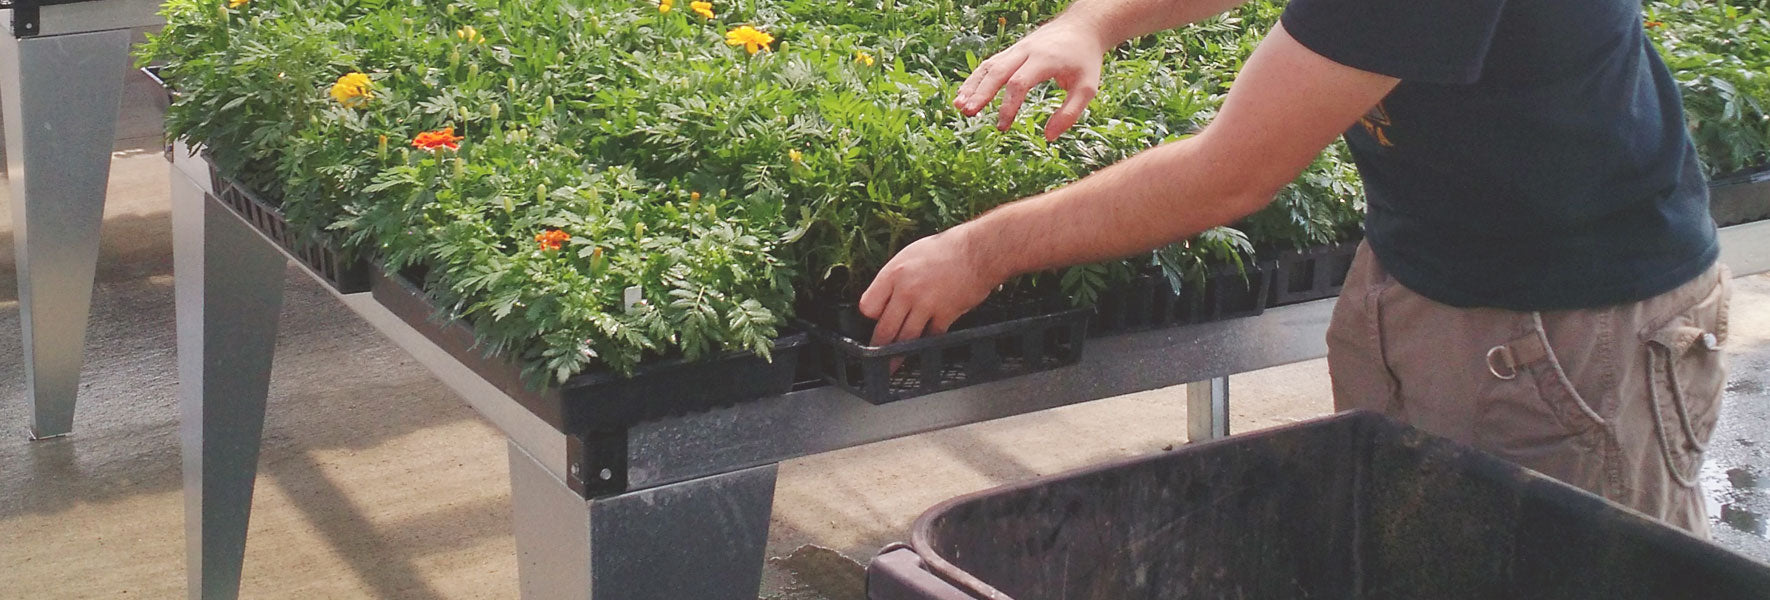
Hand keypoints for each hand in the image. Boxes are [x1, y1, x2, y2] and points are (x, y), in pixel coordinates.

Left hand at [859, 226, 1001, 346]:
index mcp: (893, 273)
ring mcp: (925, 305)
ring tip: (891, 366)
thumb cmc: (946, 249)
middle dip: (878, 346)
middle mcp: (906, 291)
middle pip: (884, 328)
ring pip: (905, 339)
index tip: (876, 320)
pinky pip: (930, 338)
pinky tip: (922, 350)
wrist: (978, 251)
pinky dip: (926, 346)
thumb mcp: (910, 255)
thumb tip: (887, 297)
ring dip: (898, 356)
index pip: (869, 306)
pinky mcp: (945, 316)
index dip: (871, 316)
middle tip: (874, 356)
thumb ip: (895, 277)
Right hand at [954, 21, 1108, 140]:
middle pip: (997, 71)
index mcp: (1045, 59)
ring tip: (958, 106)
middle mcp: (1026, 51)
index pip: (1019, 83)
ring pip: (989, 65)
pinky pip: (990, 63)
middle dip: (980, 93)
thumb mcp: (1087, 88)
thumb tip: (1049, 137)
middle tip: (967, 113)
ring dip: (972, 85)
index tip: (1002, 127)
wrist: (1082, 27)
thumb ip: (1070, 113)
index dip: (1007, 106)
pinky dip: (976, 78)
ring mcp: (1017, 49)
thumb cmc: (1085, 60)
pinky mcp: (1012, 51)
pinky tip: (965, 94)